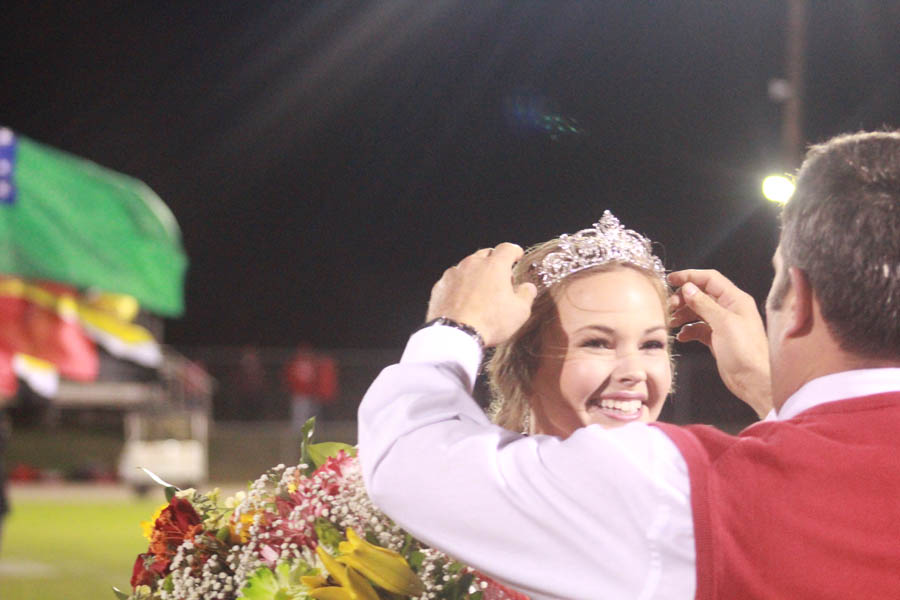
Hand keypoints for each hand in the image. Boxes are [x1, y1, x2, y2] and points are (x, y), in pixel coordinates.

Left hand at [426, 243, 536, 347]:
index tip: (516, 255)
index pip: (507, 248)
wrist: (456, 335)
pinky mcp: (440, 286)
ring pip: (467, 266)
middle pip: (485, 254)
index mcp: (494, 266)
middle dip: (494, 261)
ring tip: (481, 291)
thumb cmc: (489, 322)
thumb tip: (527, 287)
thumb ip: (526, 294)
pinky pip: (453, 280)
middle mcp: (472, 264)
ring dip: (475, 274)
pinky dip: (460, 285)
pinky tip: (464, 300)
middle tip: (500, 277)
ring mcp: (453, 274)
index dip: (514, 251)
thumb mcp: (520, 311)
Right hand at [668, 269, 771, 417]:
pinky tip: (682, 336)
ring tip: (672, 321)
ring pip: (698, 311)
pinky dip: (688, 330)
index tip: (672, 279)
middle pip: (701, 295)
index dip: (690, 276)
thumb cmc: (745, 352)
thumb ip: (704, 304)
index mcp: (736, 300)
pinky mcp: (717, 339)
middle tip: (670, 306)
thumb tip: (688, 288)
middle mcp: (729, 309)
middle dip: (684, 298)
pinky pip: (698, 328)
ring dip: (683, 314)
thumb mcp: (723, 323)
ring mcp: (723, 324)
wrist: (753, 380)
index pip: (710, 279)